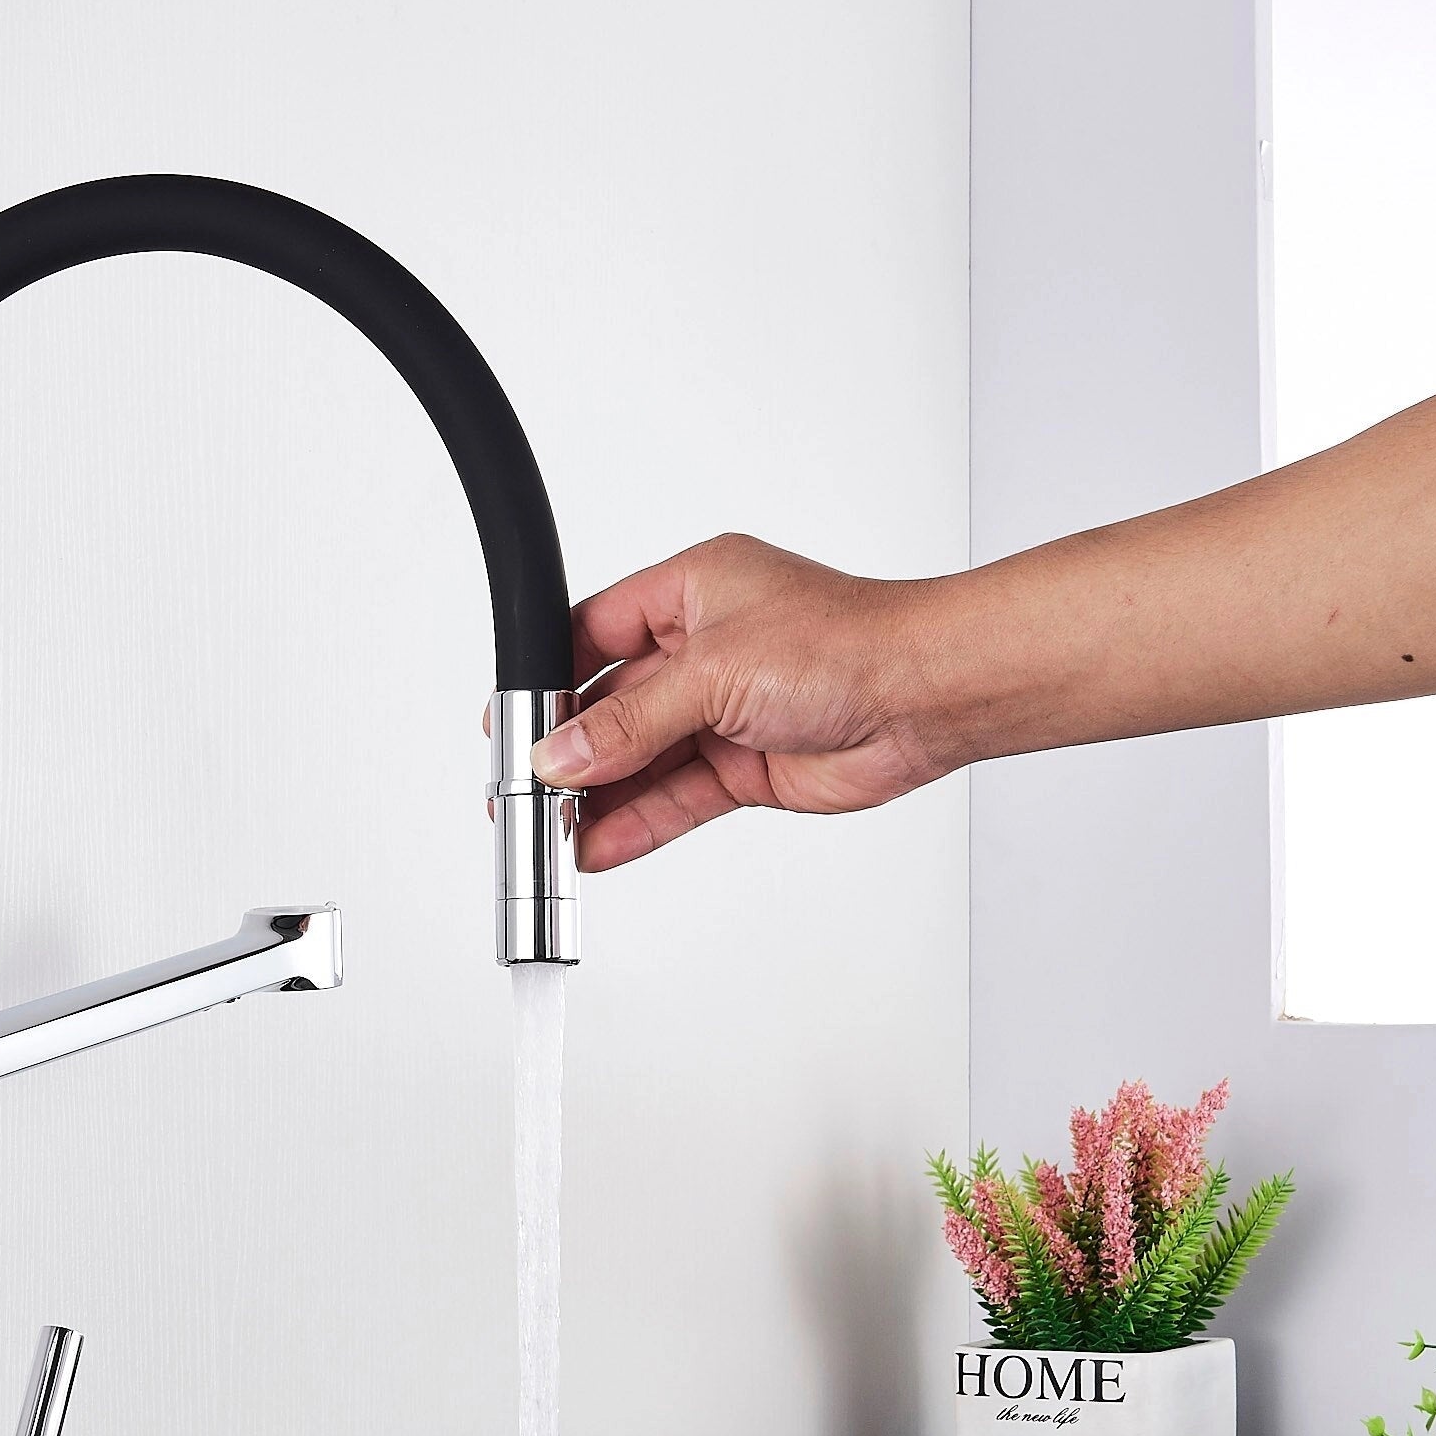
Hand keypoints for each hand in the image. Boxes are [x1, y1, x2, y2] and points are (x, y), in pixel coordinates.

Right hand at [531, 535, 942, 870]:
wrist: (925, 696)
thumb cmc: (846, 643)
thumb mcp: (712, 671)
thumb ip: (630, 722)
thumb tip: (563, 755)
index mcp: (692, 591)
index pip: (594, 633)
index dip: (549, 678)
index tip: (510, 723)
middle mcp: (706, 648)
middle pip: (613, 705)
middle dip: (571, 751)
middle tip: (525, 791)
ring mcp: (726, 710)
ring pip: (643, 760)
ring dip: (601, 797)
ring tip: (553, 831)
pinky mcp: (747, 766)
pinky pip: (678, 797)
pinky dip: (640, 822)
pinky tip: (601, 844)